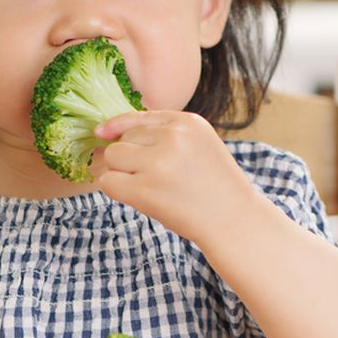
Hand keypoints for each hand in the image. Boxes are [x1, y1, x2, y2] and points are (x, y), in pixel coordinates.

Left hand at [94, 110, 266, 244]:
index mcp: (188, 122)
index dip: (118, 126)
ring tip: (146, 186)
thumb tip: (106, 133)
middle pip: (123, 138)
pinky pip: (108, 182)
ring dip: (119, 171)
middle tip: (151, 177)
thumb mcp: (198, 145)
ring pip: (113, 156)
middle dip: (128, 156)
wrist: (235, 221)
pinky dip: (114, 189)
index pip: (139, 117)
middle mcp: (173, 137)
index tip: (102, 133)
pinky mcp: (145, 190)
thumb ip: (164, 134)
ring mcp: (158, 163)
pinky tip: (135, 197)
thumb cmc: (214, 186)